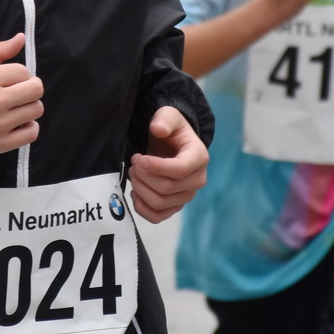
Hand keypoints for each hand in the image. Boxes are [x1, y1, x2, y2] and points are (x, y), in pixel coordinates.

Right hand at [0, 34, 43, 165]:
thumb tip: (21, 38)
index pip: (24, 71)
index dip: (18, 75)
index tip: (7, 81)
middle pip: (36, 89)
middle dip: (29, 88)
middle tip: (16, 93)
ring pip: (36, 109)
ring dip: (29, 107)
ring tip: (13, 108)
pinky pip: (31, 133)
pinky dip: (28, 127)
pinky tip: (16, 123)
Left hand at [128, 106, 207, 222]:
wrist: (173, 144)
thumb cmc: (172, 131)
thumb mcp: (169, 116)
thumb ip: (164, 119)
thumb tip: (158, 129)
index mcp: (199, 157)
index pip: (179, 169)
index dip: (155, 166)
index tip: (139, 158)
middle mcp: (197, 180)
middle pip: (166, 188)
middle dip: (143, 176)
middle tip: (134, 163)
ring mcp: (187, 195)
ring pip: (160, 203)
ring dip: (140, 189)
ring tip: (135, 174)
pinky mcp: (176, 206)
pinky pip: (158, 217)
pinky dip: (142, 208)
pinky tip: (136, 192)